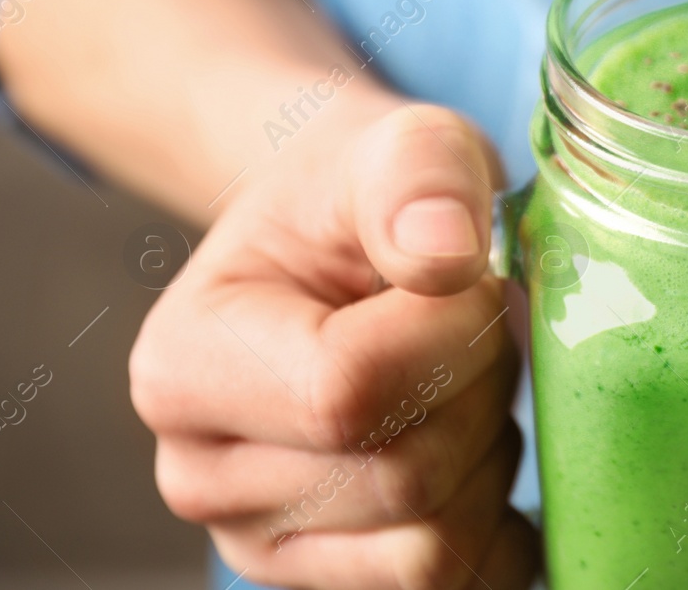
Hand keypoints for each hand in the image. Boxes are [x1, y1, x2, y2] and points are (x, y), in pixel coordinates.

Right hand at [128, 99, 539, 588]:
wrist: (349, 247)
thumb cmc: (368, 196)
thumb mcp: (401, 142)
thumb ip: (418, 175)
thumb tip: (443, 257)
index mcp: (184, 365)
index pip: (349, 392)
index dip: (449, 332)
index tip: (461, 275)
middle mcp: (202, 476)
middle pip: (404, 477)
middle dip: (478, 388)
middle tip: (469, 322)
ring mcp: (267, 545)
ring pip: (436, 546)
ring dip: (491, 449)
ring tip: (463, 376)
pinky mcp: (338, 582)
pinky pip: (463, 589)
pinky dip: (503, 523)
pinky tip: (482, 441)